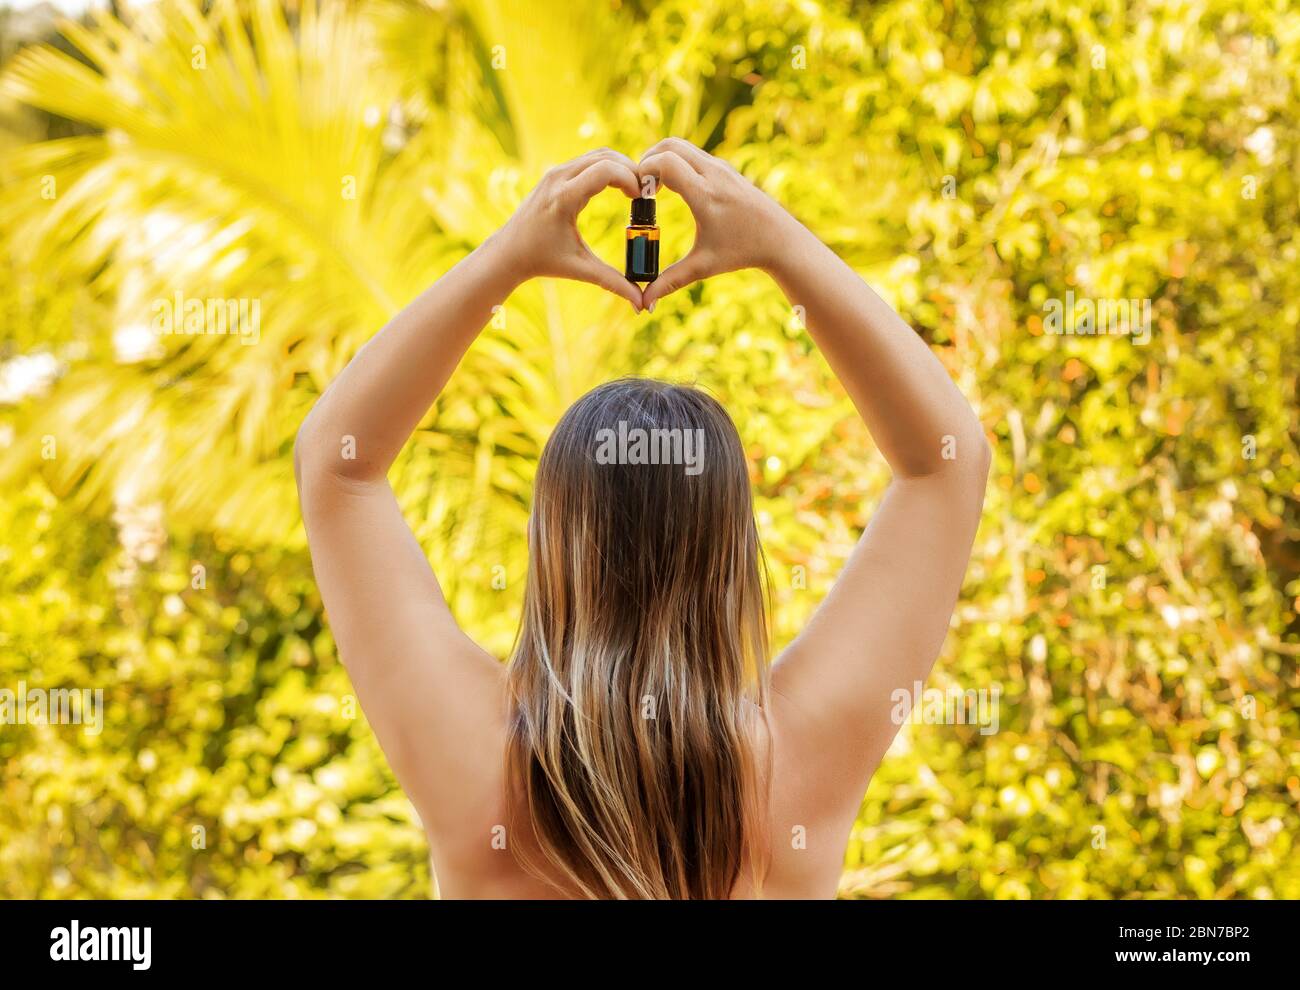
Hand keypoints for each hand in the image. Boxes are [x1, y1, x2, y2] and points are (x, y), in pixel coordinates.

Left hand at [498, 148, 643, 310]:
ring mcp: (555, 172)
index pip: (606, 171)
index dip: (631, 180)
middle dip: (631, 170)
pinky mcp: (555, 173)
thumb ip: (613, 283)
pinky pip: (588, 160)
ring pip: (598, 154)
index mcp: (564, 198)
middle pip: (606, 157)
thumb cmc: (543, 261)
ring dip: (621, 167)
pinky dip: (608, 168)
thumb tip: (641, 303)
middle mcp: (558, 178)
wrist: (509, 251)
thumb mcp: (580, 269)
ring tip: (635, 191)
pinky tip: (619, 188)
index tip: (643, 199)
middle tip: (647, 192)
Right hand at [636, 138, 793, 308]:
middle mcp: (714, 174)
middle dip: (647, 160)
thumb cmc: (742, 252)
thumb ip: (670, 282)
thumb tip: (644, 304)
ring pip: (681, 145)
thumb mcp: (703, 267)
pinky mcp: (725, 167)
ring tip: (654, 187)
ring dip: (662, 159)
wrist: (780, 239)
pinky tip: (673, 186)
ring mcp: (721, 167)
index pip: (665, 163)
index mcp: (705, 195)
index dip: (643, 172)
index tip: (638, 193)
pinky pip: (693, 153)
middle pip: (669, 145)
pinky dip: (677, 161)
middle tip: (641, 187)